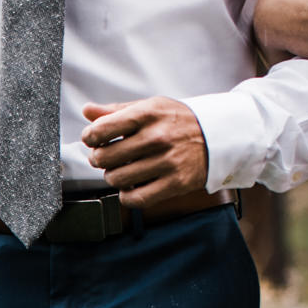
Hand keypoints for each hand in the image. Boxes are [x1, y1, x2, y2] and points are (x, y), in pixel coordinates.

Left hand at [81, 97, 209, 205]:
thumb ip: (117, 111)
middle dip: (99, 159)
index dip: (90, 137)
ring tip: (123, 170)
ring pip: (117, 179)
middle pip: (104, 157)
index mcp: (149, 114)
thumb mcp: (151, 108)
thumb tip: (87, 111)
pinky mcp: (175, 183)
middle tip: (107, 157)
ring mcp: (167, 161)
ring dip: (114, 177)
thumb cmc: (179, 122)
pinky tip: (133, 186)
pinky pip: (135, 199)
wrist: (219, 137)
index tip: (93, 140)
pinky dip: (127, 196)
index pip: (102, 129)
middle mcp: (158, 137)